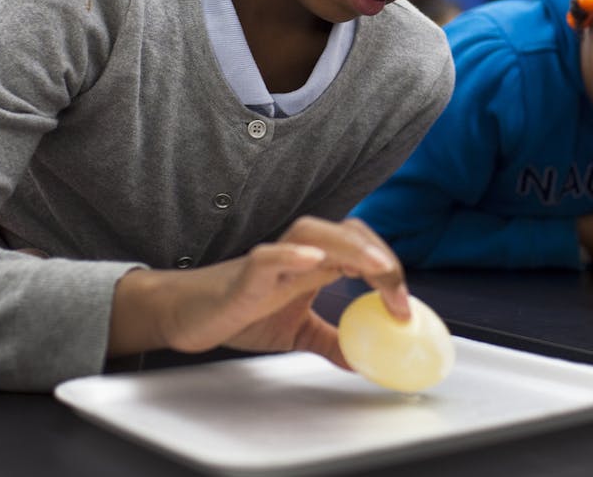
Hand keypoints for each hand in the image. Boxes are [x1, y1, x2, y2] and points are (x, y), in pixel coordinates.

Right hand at [108, 216, 407, 368]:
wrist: (188, 314)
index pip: (361, 247)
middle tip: (398, 296)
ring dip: (349, 247)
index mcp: (313, 263)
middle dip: (378, 257)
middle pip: (346, 232)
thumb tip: (364, 360)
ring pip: (314, 232)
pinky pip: (269, 256)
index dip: (388, 270)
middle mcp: (297, 254)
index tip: (404, 308)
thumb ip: (332, 339)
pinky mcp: (245, 275)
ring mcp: (272, 260)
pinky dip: (292, 254)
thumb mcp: (297, 331)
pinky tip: (315, 259)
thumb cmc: (239, 311)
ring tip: (375, 268)